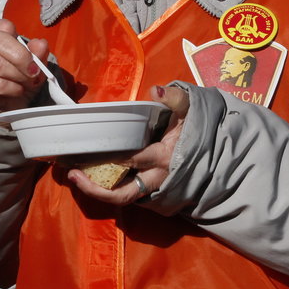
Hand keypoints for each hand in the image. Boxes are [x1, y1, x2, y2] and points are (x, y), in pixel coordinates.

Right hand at [0, 20, 49, 117]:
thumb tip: (41, 44)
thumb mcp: (32, 65)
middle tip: (34, 70)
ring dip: (19, 75)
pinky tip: (17, 91)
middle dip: (20, 56)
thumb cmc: (17, 78)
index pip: (4, 26)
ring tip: (28, 83)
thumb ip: (37, 54)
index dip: (22, 43)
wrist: (6, 105)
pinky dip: (13, 89)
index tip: (35, 58)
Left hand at [66, 85, 189, 204]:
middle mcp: (158, 178)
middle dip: (96, 189)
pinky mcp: (153, 192)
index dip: (110, 158)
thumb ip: (174, 99)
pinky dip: (111, 188)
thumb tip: (155, 91)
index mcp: (165, 158)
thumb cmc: (197, 129)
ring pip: (125, 198)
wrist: (216, 152)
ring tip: (77, 176)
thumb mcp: (190, 110)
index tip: (89, 151)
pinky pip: (130, 194)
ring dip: (100, 191)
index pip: (133, 160)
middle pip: (124, 193)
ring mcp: (155, 188)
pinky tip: (94, 176)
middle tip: (73, 174)